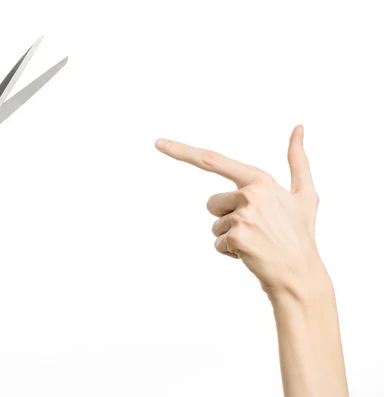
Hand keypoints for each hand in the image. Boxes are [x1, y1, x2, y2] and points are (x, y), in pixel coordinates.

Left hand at [155, 125, 330, 299]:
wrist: (301, 274)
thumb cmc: (300, 234)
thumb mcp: (304, 194)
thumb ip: (298, 160)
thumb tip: (298, 127)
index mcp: (260, 180)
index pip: (212, 161)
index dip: (182, 151)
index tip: (158, 143)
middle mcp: (250, 194)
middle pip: (212, 203)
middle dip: (227, 218)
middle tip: (256, 230)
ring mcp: (243, 215)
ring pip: (215, 225)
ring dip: (230, 237)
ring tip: (257, 242)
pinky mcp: (236, 236)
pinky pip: (217, 243)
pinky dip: (230, 252)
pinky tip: (252, 254)